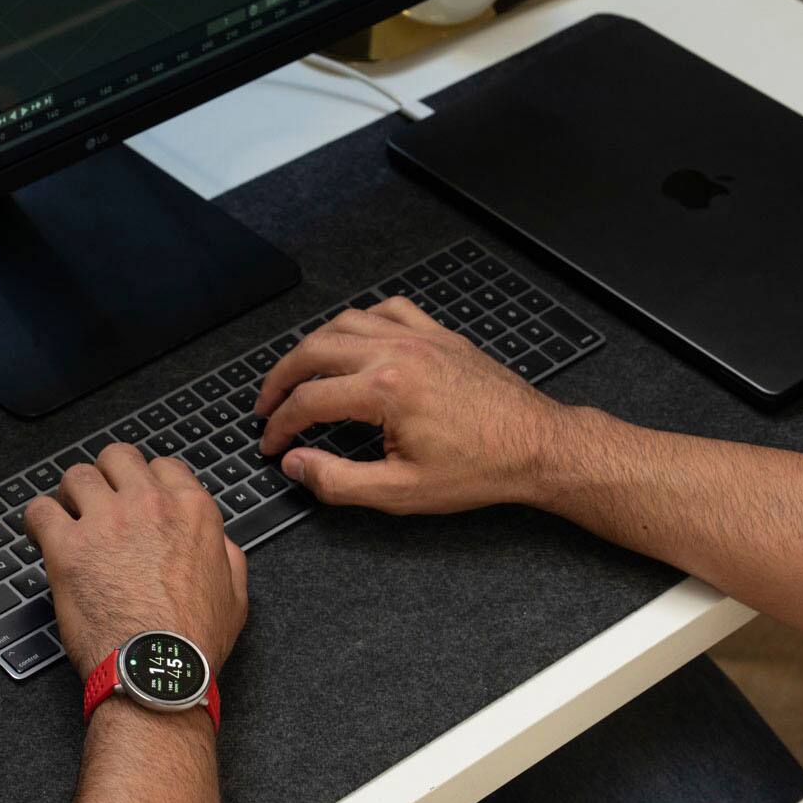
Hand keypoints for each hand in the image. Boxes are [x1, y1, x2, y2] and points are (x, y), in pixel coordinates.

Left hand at [24, 444, 248, 682]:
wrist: (158, 672)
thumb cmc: (193, 643)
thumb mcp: (235, 595)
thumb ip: (227, 555)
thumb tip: (217, 540)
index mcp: (192, 512)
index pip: (162, 465)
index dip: (144, 481)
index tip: (134, 497)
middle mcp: (150, 506)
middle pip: (117, 457)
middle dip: (106, 475)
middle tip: (98, 500)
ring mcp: (107, 523)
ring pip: (77, 476)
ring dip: (70, 494)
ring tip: (67, 516)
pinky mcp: (68, 547)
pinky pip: (40, 510)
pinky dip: (36, 520)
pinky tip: (40, 534)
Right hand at [253, 297, 570, 513]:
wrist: (536, 446)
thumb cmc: (480, 469)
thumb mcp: (401, 492)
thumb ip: (338, 481)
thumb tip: (297, 465)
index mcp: (385, 390)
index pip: (309, 401)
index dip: (280, 426)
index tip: (272, 445)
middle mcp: (398, 351)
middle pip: (314, 350)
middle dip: (280, 379)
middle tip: (266, 406)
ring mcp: (420, 336)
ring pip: (345, 322)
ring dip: (312, 346)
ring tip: (297, 373)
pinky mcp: (439, 335)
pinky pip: (388, 309)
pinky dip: (360, 320)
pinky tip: (352, 340)